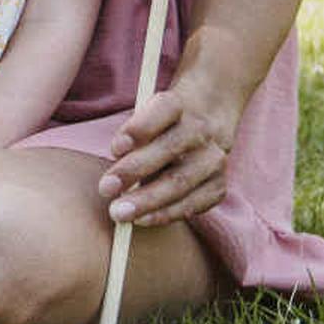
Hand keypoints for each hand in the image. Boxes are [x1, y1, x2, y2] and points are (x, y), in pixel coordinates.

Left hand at [101, 75, 237, 226]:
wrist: (207, 127)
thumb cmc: (160, 126)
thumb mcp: (145, 117)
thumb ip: (131, 137)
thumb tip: (116, 166)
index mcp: (178, 105)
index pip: (162, 110)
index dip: (138, 129)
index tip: (114, 148)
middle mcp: (200, 129)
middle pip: (169, 149)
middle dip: (134, 171)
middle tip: (106, 189)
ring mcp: (214, 159)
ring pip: (180, 182)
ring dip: (148, 201)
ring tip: (120, 213)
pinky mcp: (218, 184)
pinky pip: (193, 204)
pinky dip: (167, 214)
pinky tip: (143, 219)